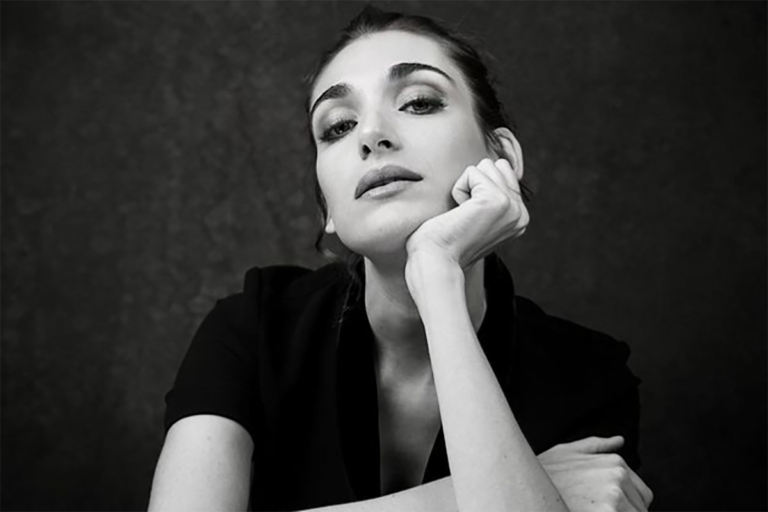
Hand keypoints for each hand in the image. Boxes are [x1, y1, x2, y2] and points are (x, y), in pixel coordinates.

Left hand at [405, 158, 528, 271]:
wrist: (437, 261)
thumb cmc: (446, 242)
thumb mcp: (478, 218)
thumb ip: (491, 197)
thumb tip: (493, 166)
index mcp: (519, 218)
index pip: (503, 172)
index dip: (477, 188)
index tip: (470, 218)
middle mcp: (521, 213)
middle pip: (495, 165)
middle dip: (473, 184)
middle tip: (465, 214)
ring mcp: (511, 207)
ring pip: (485, 166)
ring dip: (465, 186)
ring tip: (462, 214)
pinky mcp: (496, 200)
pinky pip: (472, 172)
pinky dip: (458, 189)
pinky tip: (459, 213)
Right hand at [538, 436, 653, 511]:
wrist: (524, 487)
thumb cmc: (543, 473)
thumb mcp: (566, 452)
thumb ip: (596, 446)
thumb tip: (619, 440)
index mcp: (615, 464)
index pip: (642, 496)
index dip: (625, 507)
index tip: (603, 508)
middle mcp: (618, 477)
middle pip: (639, 510)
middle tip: (592, 509)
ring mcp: (614, 498)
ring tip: (588, 510)